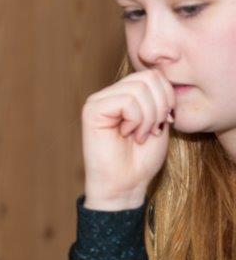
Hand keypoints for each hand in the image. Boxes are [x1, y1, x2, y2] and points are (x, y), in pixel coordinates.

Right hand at [82, 69, 173, 210]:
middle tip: (153, 130)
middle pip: (148, 77)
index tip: (164, 123)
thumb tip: (161, 77)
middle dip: (160, 106)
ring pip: (139, 89)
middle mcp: (109, 94)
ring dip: (148, 117)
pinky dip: (136, 120)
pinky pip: (127, 101)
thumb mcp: (159, 122)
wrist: (125, 185)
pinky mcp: (92, 110)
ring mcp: (98, 100)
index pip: (153, 75)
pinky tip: (127, 134)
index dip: (167, 97)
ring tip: (139, 135)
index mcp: (124, 94)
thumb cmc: (141, 159)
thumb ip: (158, 97)